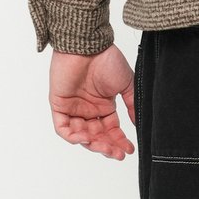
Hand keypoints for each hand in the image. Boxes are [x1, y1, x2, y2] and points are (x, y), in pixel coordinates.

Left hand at [48, 43, 136, 159]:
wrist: (88, 45)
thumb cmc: (106, 59)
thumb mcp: (125, 83)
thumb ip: (132, 104)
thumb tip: (139, 124)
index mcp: (103, 106)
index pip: (110, 130)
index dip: (119, 141)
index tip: (129, 150)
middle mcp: (88, 110)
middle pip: (96, 137)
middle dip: (107, 147)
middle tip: (118, 153)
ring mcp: (73, 109)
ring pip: (80, 136)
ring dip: (92, 144)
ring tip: (105, 147)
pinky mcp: (59, 105)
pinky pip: (63, 128)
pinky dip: (73, 136)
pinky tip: (86, 137)